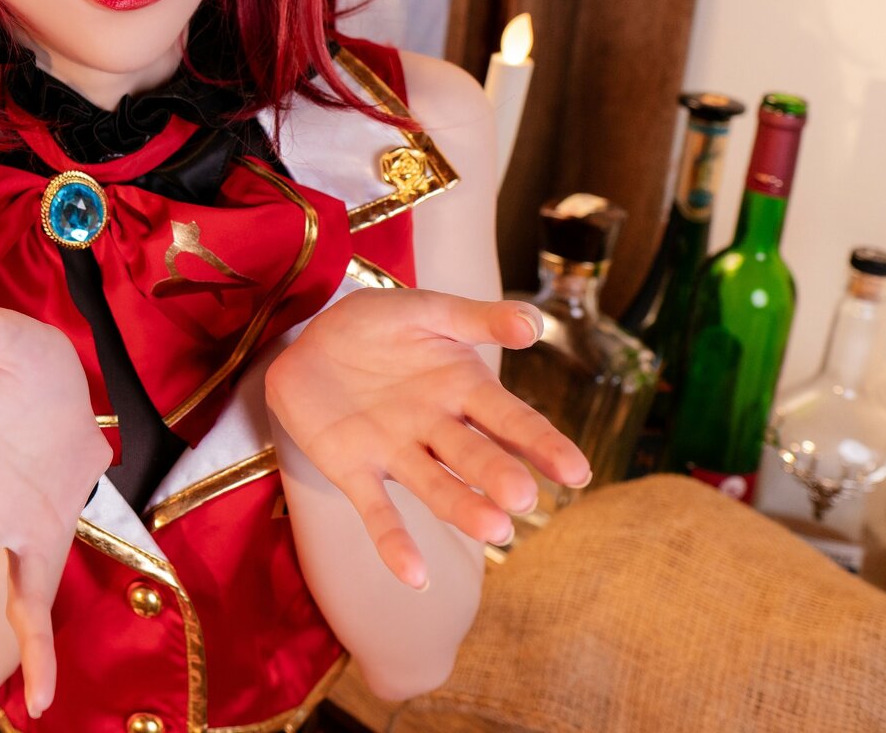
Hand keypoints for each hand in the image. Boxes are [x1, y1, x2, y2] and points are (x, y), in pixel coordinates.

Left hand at [262, 288, 588, 588]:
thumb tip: (534, 323)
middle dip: (499, 476)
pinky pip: (377, 511)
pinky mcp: (354, 470)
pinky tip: (414, 575)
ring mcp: (397, 452)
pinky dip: (394, 542)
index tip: (577, 473)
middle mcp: (437, 428)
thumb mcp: (428, 311)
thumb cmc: (377, 325)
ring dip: (463, 508)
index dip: (542, 444)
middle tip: (523, 499)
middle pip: (475, 456)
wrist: (308, 338)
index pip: (511, 419)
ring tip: (494, 531)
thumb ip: (479, 319)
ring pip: (436, 487)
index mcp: (463, 388)